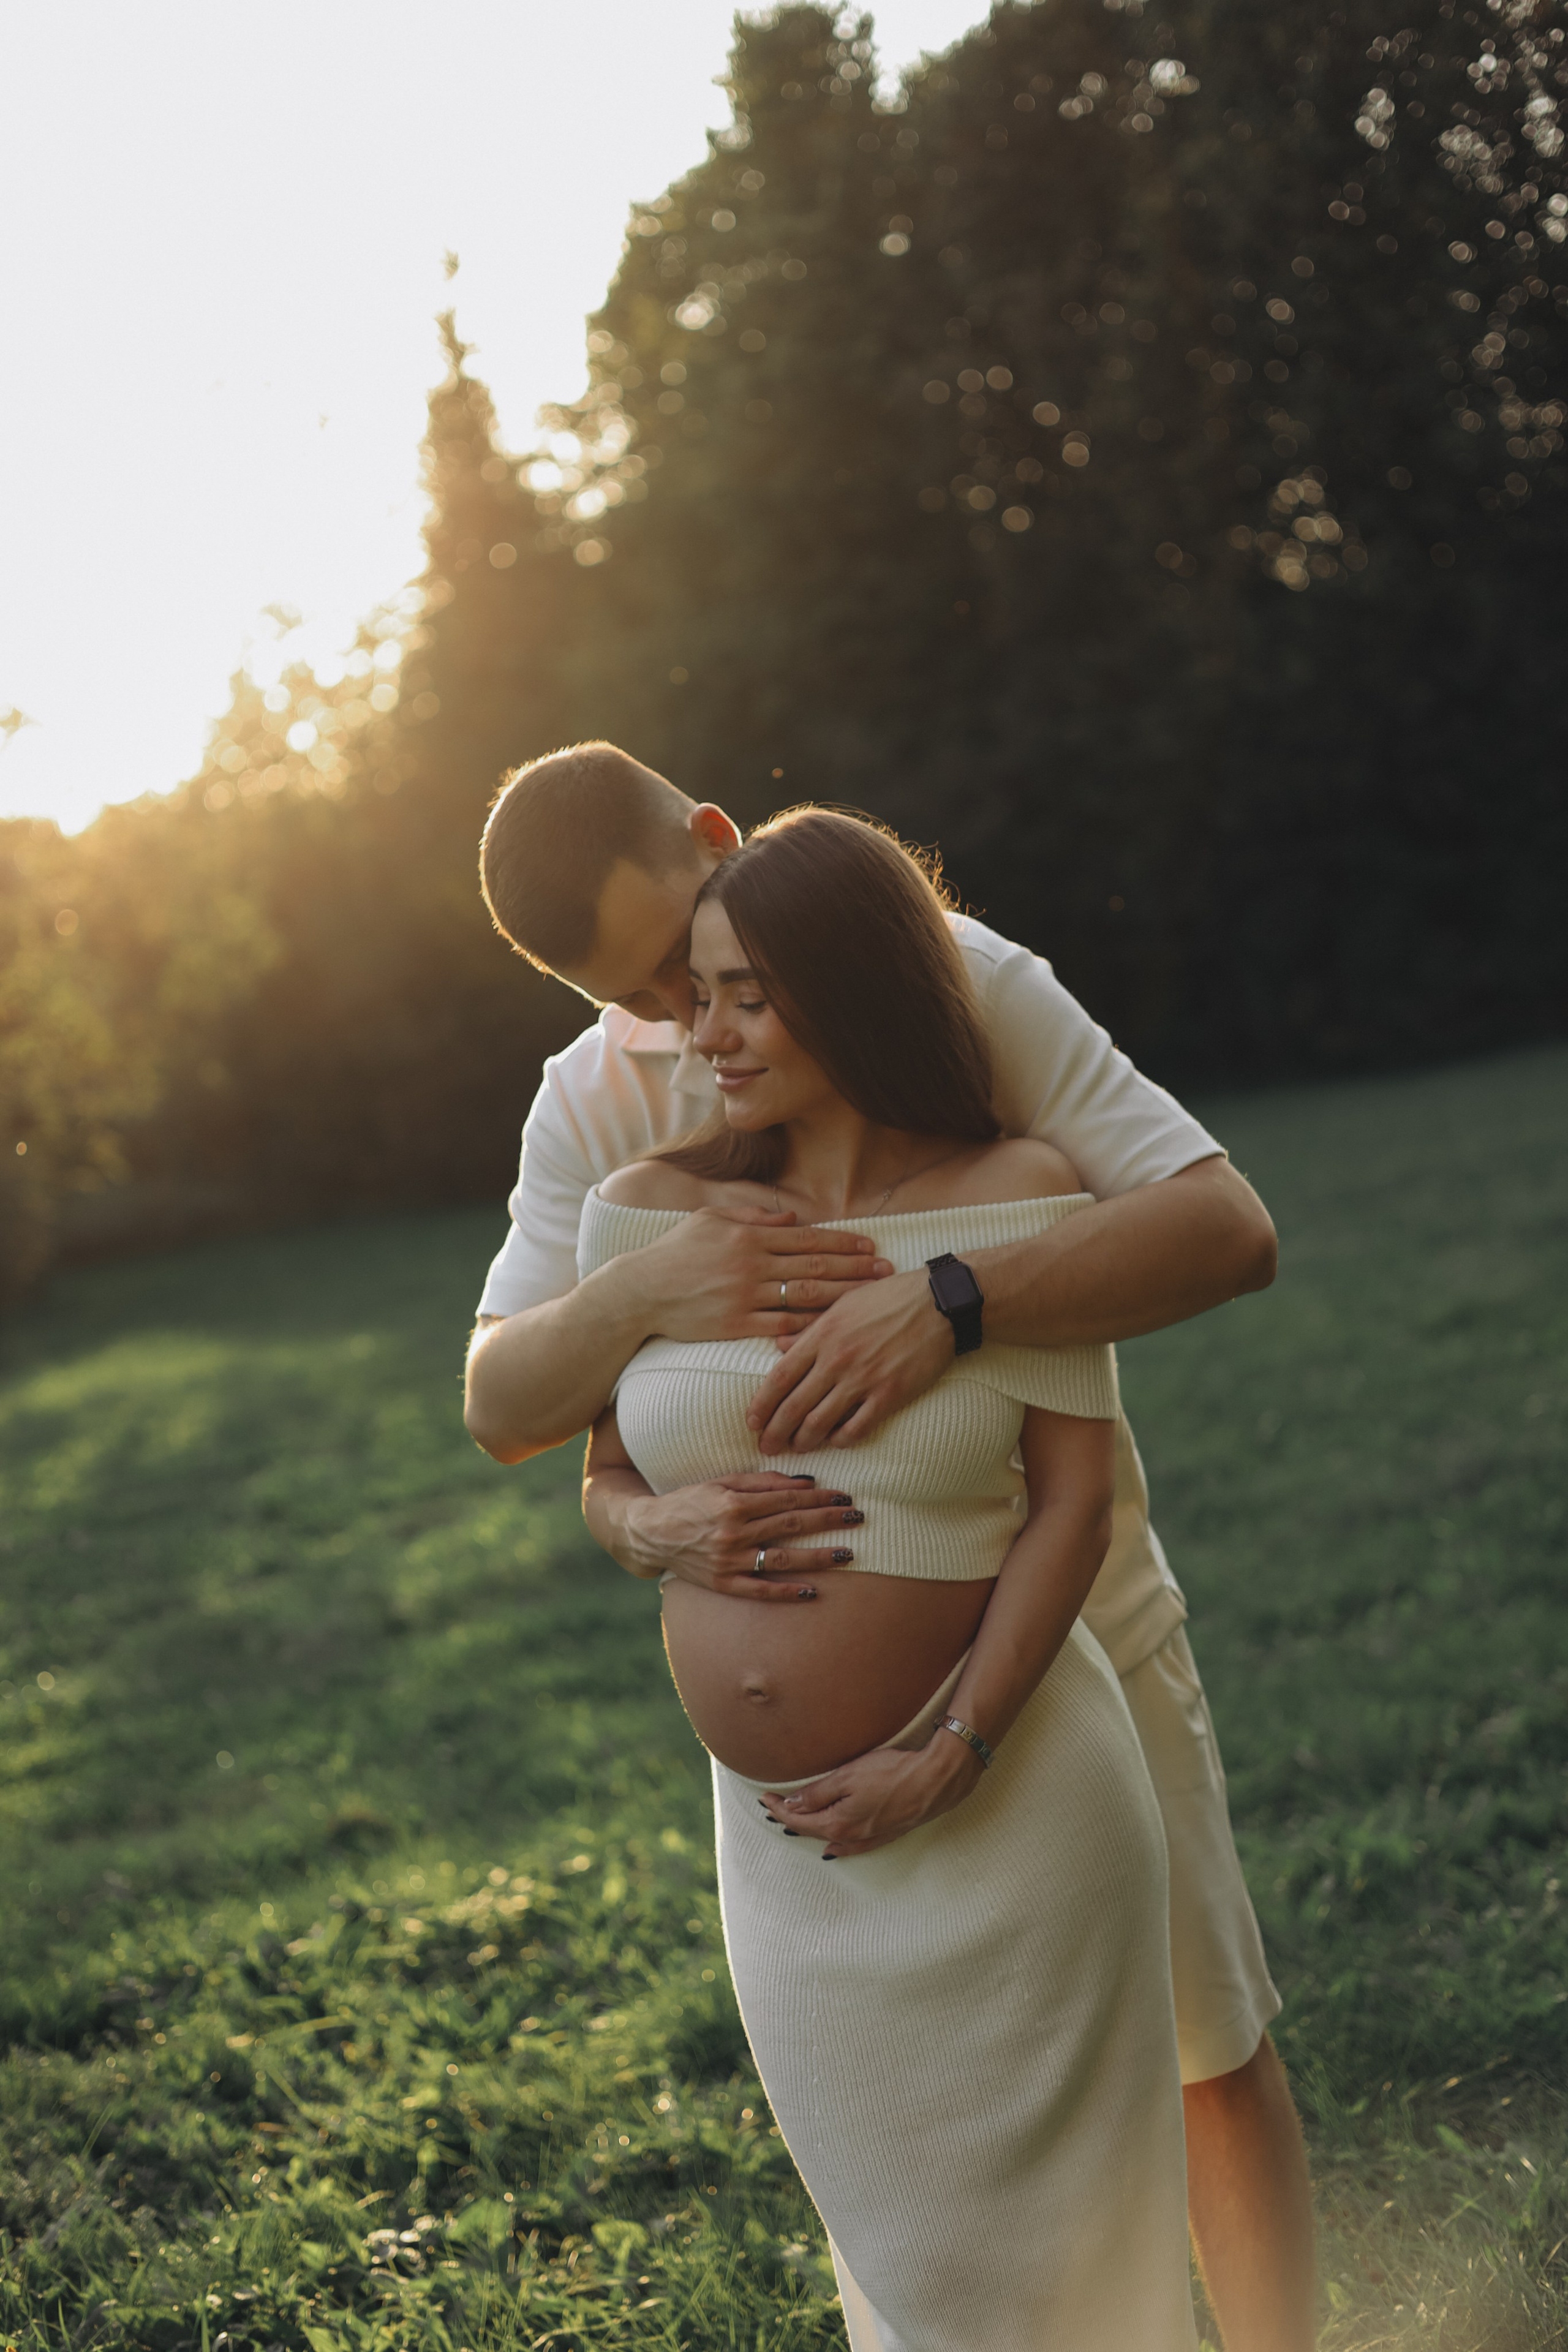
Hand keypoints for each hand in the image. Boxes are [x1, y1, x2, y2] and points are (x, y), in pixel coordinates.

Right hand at [619, 1473, 864, 1599]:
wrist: (651, 1533)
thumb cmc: (690, 1501)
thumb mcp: (721, 1482)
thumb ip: (762, 1482)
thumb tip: (805, 1483)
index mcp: (733, 1504)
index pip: (786, 1500)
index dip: (819, 1498)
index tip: (844, 1496)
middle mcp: (732, 1533)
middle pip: (790, 1526)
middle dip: (828, 1521)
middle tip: (858, 1517)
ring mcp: (729, 1562)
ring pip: (782, 1560)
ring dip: (818, 1557)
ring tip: (848, 1554)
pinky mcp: (723, 1584)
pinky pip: (760, 1590)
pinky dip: (787, 1592)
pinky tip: (813, 1592)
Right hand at [633, 1207, 891, 1343]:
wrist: (639, 1291)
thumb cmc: (674, 1251)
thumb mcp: (709, 1219)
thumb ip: (752, 1216)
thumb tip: (792, 1217)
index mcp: (748, 1236)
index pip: (807, 1238)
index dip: (843, 1241)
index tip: (870, 1245)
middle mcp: (751, 1264)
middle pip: (815, 1266)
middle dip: (854, 1268)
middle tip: (885, 1272)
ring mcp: (744, 1296)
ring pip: (805, 1296)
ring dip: (841, 1297)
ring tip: (868, 1299)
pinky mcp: (735, 1325)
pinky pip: (780, 1327)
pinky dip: (807, 1327)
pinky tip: (832, 1329)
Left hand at [746, 1268, 953, 1453]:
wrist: (939, 1303)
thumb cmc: (889, 1298)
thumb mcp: (842, 1304)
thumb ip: (810, 1329)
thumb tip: (779, 1347)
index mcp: (822, 1334)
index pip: (779, 1377)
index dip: (762, 1404)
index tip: (752, 1422)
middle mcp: (836, 1359)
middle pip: (793, 1405)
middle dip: (775, 1432)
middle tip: (767, 1447)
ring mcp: (863, 1378)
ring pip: (820, 1421)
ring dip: (804, 1440)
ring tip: (797, 1448)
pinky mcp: (890, 1394)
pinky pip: (857, 1427)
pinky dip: (841, 1439)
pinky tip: (836, 1442)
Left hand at [762, 1729, 982, 1856]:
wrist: (935, 1781)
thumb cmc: (893, 1773)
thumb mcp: (848, 1776)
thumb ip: (818, 1793)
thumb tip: (791, 1806)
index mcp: (838, 1823)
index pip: (799, 1819)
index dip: (779, 1809)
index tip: (764, 1798)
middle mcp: (852, 1836)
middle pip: (813, 1830)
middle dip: (790, 1820)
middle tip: (773, 1808)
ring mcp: (870, 1837)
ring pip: (831, 1839)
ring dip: (811, 1832)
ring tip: (794, 1825)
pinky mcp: (887, 1833)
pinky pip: (853, 1848)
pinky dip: (838, 1848)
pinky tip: (833, 1850)